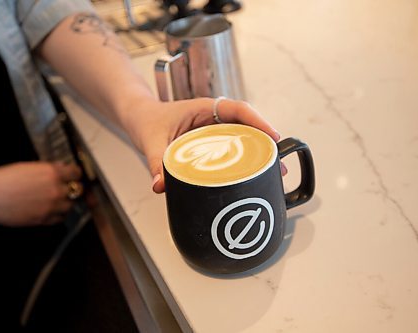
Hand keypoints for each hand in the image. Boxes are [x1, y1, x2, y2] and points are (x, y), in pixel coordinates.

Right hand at [0, 162, 81, 226]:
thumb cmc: (4, 180)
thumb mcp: (29, 167)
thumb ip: (49, 169)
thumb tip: (61, 169)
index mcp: (52, 173)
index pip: (76, 173)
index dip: (75, 174)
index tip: (74, 176)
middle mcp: (56, 189)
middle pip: (76, 190)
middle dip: (71, 189)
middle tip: (66, 188)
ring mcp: (52, 205)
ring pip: (70, 205)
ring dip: (65, 202)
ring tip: (56, 200)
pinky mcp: (45, 219)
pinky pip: (60, 218)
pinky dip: (58, 214)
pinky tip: (51, 210)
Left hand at [122, 97, 282, 192]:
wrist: (140, 120)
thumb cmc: (148, 121)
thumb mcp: (152, 140)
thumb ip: (157, 162)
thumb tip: (161, 185)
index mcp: (205, 108)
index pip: (239, 110)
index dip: (259, 122)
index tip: (273, 137)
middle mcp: (215, 118)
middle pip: (248, 127)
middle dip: (265, 145)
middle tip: (278, 166)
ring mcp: (215, 132)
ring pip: (244, 140)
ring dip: (258, 155)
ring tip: (273, 175)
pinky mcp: (213, 145)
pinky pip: (233, 150)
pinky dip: (244, 162)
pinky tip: (251, 177)